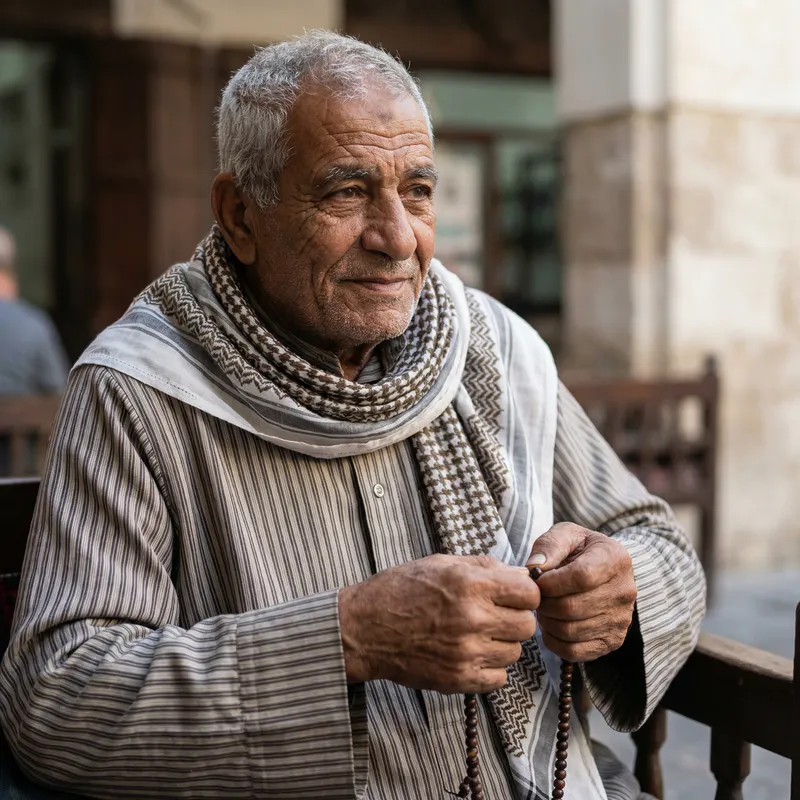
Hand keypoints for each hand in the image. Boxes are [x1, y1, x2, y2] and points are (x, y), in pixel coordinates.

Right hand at [338, 554, 539, 693]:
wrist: (364, 628)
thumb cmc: (400, 590)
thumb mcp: (442, 563)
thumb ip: (484, 567)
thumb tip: (520, 574)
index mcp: (469, 584)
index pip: (529, 593)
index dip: (524, 593)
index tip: (512, 594)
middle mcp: (472, 619)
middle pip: (527, 625)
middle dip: (515, 618)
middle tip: (496, 614)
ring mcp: (466, 653)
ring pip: (514, 653)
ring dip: (502, 643)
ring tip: (478, 634)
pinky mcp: (458, 679)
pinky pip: (498, 678)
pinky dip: (490, 668)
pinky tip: (471, 653)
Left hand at [525, 522, 636, 661]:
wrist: (604, 569)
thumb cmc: (579, 550)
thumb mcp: (566, 535)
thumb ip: (549, 545)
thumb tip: (535, 568)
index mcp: (615, 558)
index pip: (581, 577)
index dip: (551, 582)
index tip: (536, 580)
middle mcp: (624, 591)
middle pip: (572, 607)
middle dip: (544, 602)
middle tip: (536, 596)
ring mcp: (621, 619)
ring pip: (570, 631)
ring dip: (547, 621)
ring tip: (543, 607)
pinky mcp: (612, 641)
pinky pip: (575, 651)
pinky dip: (554, 641)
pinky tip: (550, 625)